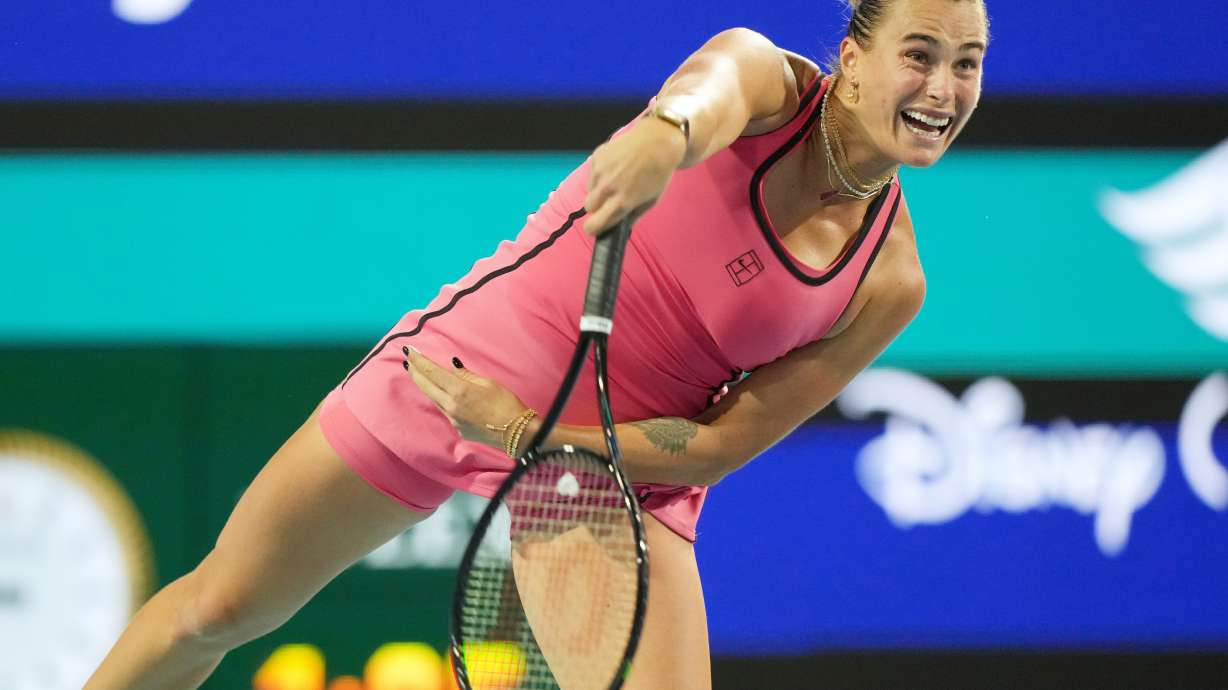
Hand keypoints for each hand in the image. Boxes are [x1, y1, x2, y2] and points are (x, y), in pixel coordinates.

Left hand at [402, 346, 529, 450]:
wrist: (516, 433)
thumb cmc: (506, 404)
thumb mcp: (488, 383)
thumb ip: (466, 375)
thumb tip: (453, 366)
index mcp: (459, 390)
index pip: (432, 372)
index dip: (419, 360)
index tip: (409, 350)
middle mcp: (451, 406)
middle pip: (426, 386)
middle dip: (415, 372)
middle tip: (407, 361)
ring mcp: (453, 419)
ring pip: (434, 399)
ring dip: (426, 386)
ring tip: (420, 375)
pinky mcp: (458, 428)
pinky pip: (445, 410)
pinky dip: (442, 399)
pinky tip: (444, 394)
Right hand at [582, 115, 686, 235]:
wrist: (657, 141)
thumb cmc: (658, 173)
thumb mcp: (651, 200)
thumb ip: (633, 216)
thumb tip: (620, 228)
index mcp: (622, 202)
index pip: (595, 224)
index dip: (593, 228)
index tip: (595, 227)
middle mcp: (608, 187)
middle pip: (588, 207)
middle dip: (596, 207)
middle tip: (608, 201)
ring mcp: (600, 171)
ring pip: (590, 189)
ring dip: (598, 189)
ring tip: (616, 179)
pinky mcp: (597, 156)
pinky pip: (592, 173)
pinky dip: (600, 173)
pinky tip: (616, 166)